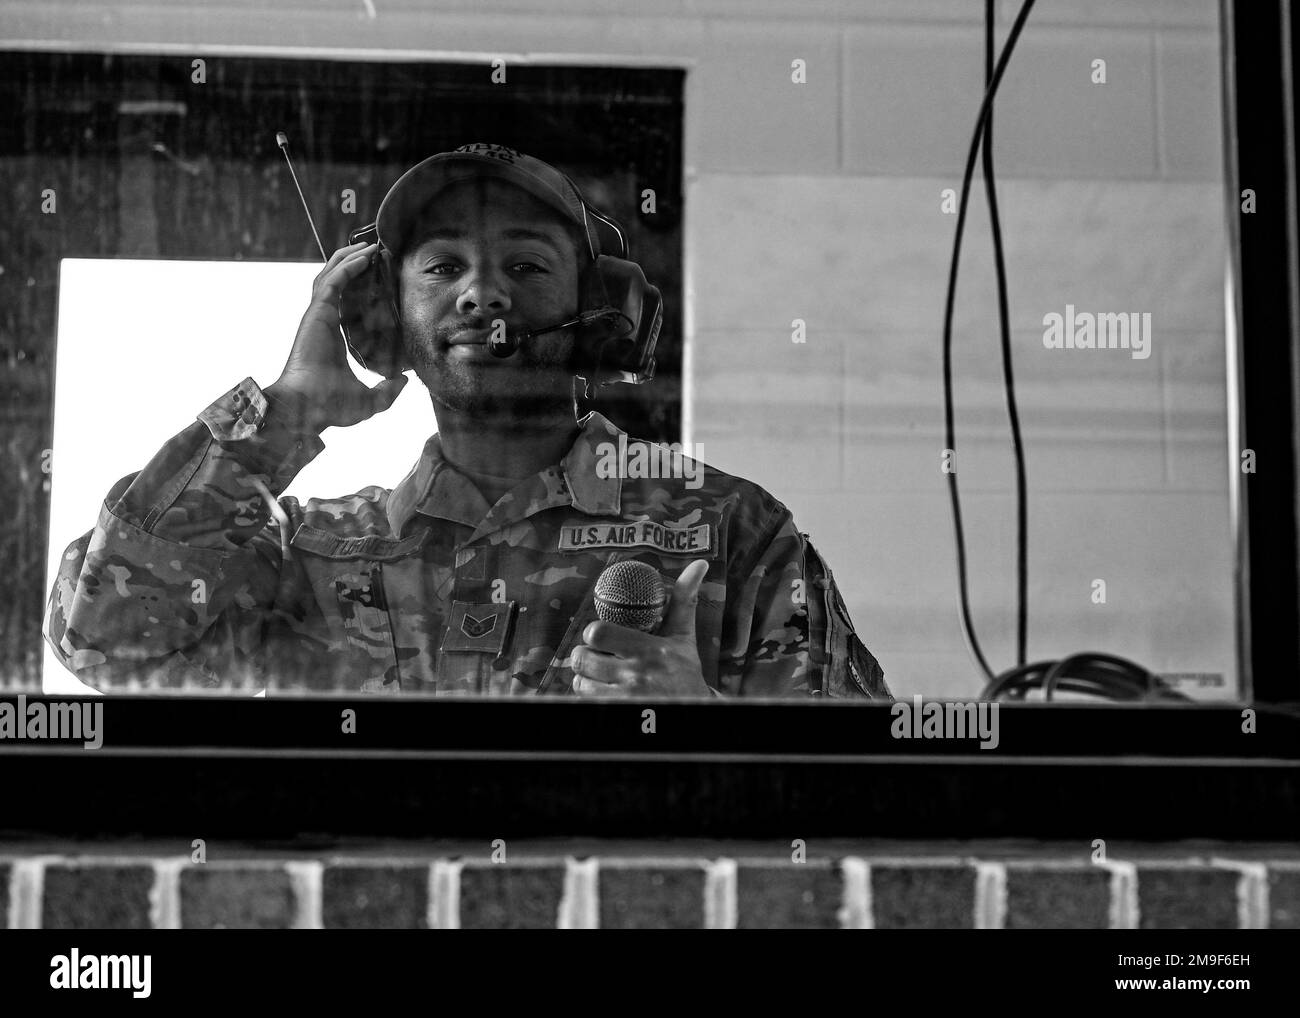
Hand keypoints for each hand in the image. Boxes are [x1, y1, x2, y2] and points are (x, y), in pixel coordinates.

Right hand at [265, 241, 406, 431]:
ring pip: (332, 275)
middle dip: (354, 263)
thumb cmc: (329, 408)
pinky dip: (348, 266)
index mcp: (333, 337)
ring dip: (351, 257)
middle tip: (376, 251)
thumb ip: (387, 391)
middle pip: (336, 282)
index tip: (378, 276)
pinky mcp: (317, 313)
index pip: (345, 302)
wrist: (306, 410)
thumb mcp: (369, 401)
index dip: (358, 286)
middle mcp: (323, 322)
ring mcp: (318, 316)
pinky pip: (333, 281)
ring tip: (371, 246)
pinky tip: (365, 256)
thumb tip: (404, 380)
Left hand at [571, 559, 711, 696]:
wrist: (694, 709)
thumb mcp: (684, 637)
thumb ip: (684, 601)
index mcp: (649, 649)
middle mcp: (636, 675)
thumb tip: (699, 565)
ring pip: (580, 682)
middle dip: (584, 656)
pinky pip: (586, 700)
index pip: (598, 632)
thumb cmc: (685, 671)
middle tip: (595, 655)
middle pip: (582, 658)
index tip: (600, 636)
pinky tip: (605, 691)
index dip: (593, 633)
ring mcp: (625, 697)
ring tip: (600, 675)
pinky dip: (590, 695)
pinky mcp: (618, 711)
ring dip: (585, 678)